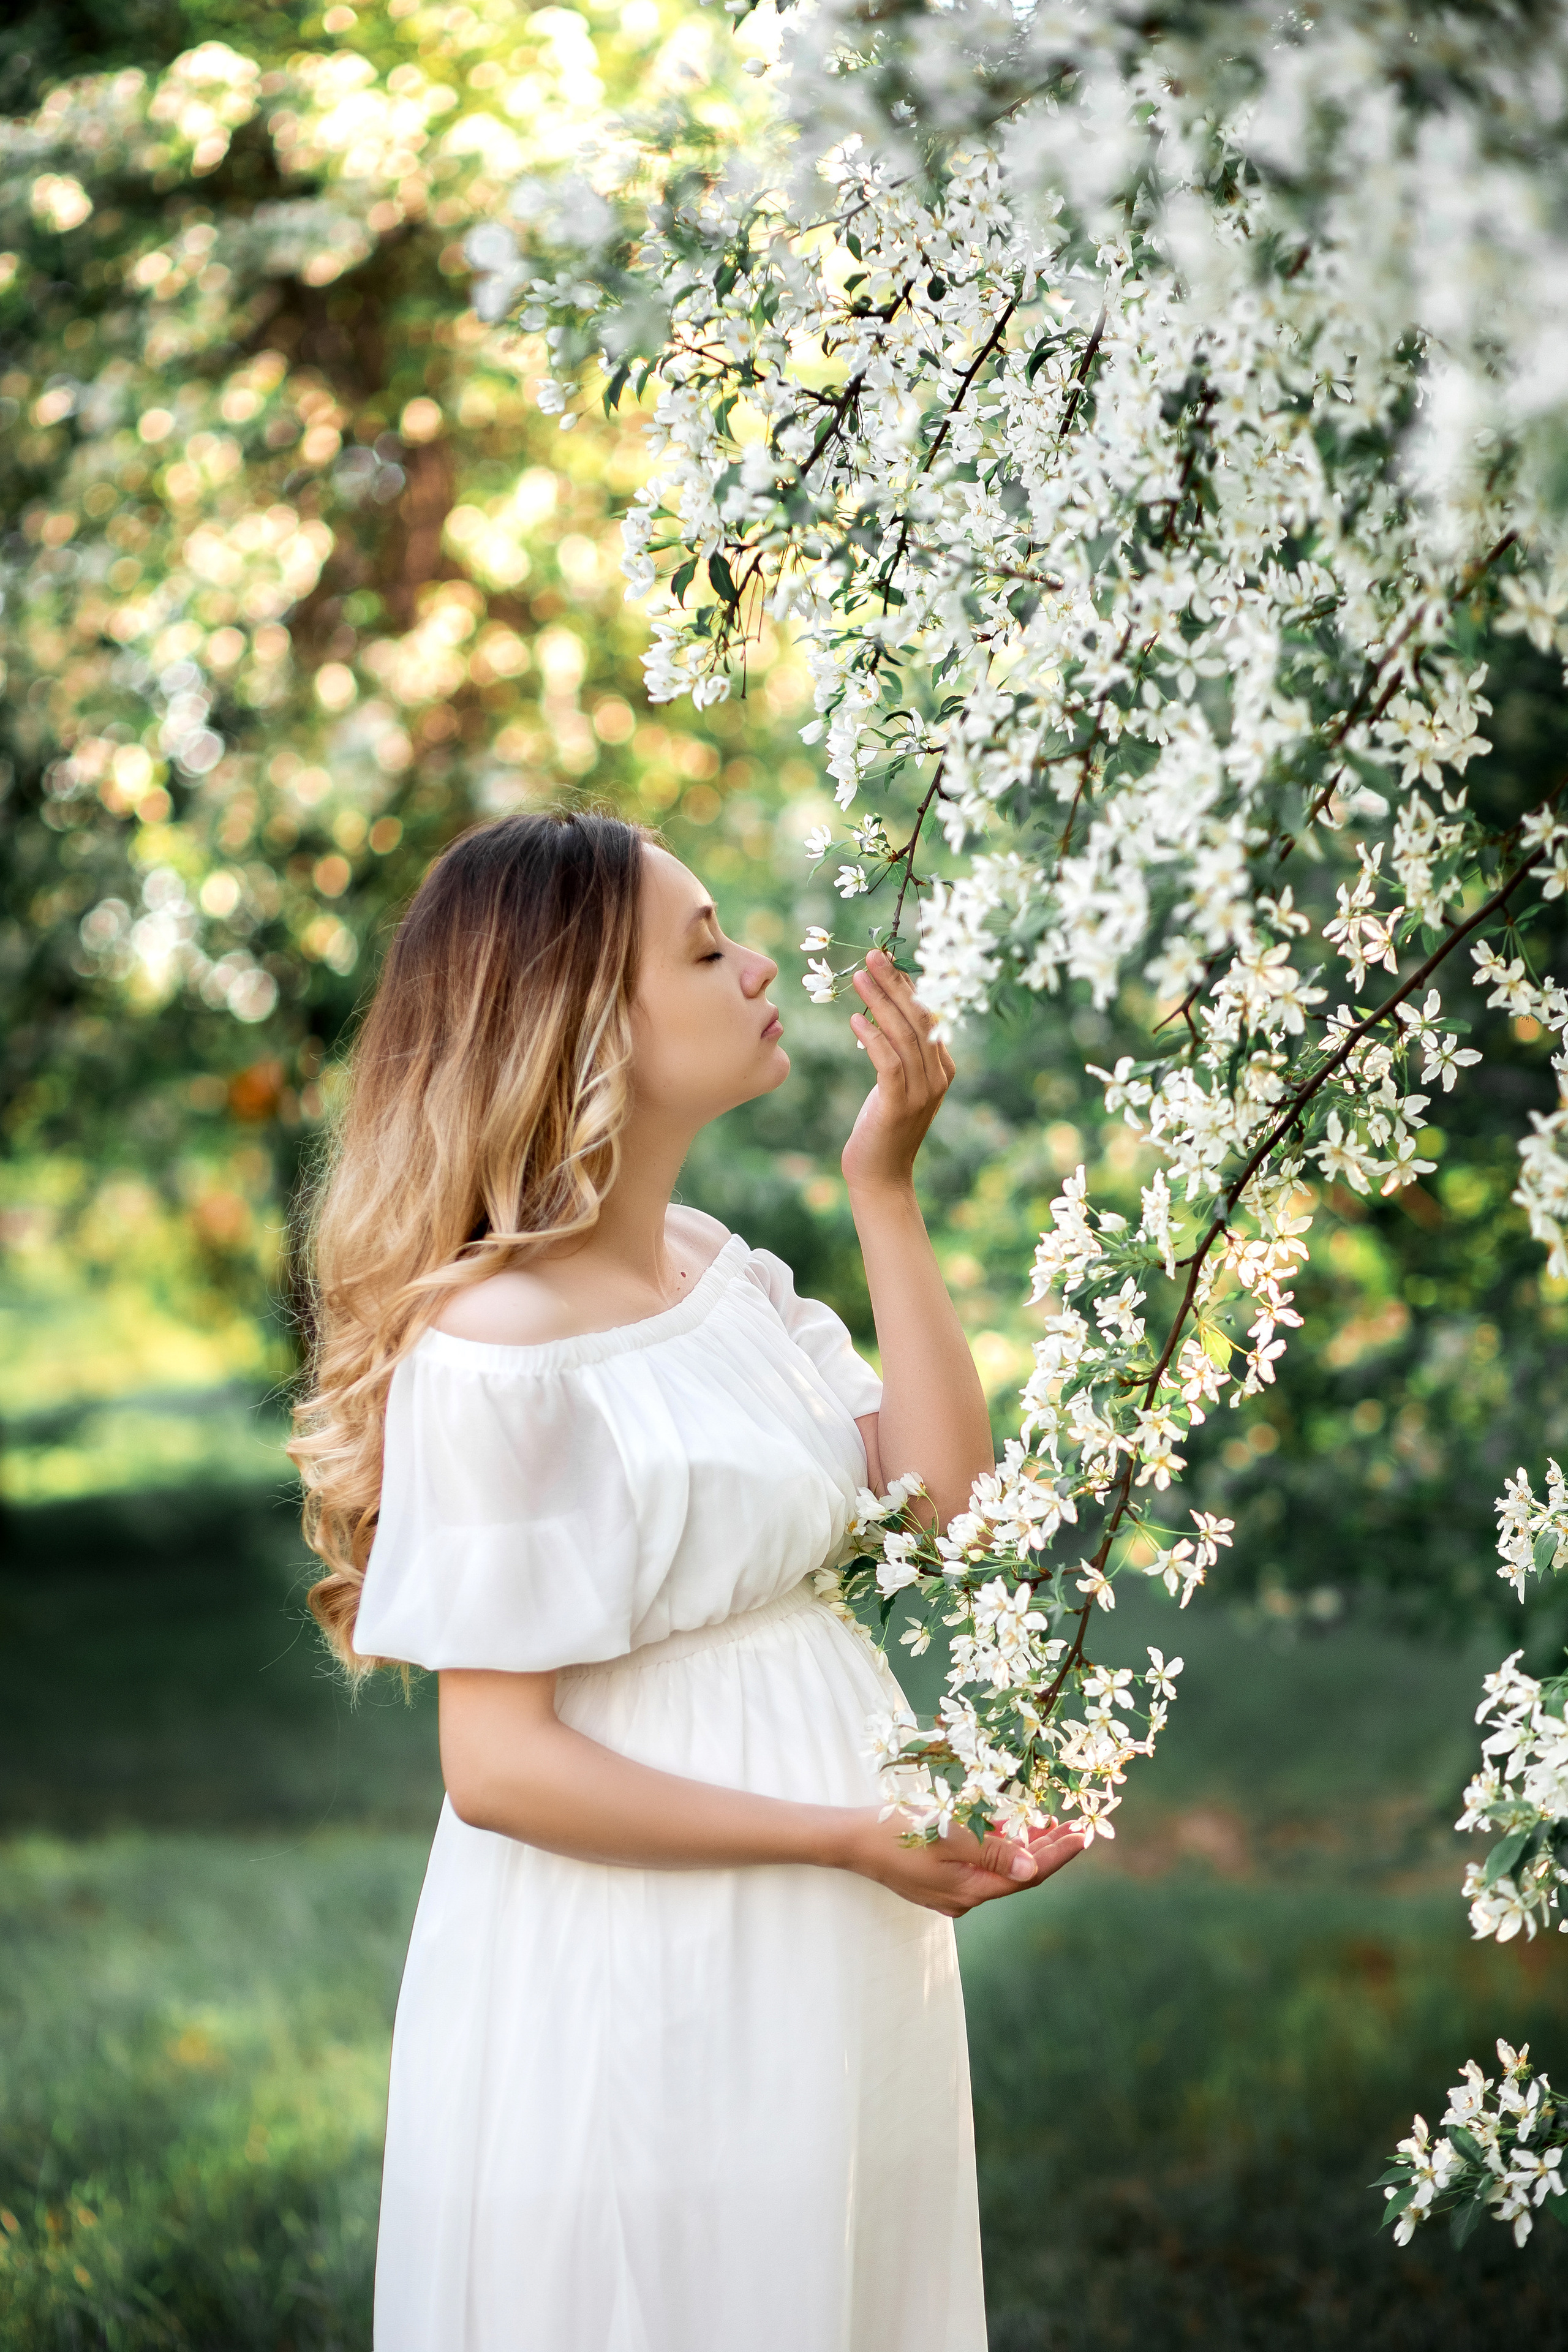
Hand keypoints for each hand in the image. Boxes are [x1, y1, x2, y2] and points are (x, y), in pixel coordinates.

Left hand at [840, 950, 955, 1196]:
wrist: (880, 1178)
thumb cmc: (881, 1128)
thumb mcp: (895, 1084)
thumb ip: (899, 1053)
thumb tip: (883, 1013)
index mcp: (943, 1068)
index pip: (929, 1016)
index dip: (909, 985)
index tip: (887, 959)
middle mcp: (938, 1077)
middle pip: (920, 1019)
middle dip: (896, 984)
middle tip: (874, 955)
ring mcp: (922, 1093)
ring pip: (904, 1036)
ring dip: (880, 1003)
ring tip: (860, 977)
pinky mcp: (898, 1105)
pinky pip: (889, 1063)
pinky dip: (872, 1039)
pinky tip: (854, 1021)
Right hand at [841, 1806, 1087, 1918]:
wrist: (853, 1841)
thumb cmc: (900, 1833)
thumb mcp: (949, 1836)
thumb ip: (992, 1851)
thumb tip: (1032, 1870)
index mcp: (971, 1891)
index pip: (1028, 1876)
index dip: (1058, 1855)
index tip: (1083, 1835)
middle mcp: (966, 1898)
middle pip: (1018, 1875)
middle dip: (1048, 1850)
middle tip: (1076, 1827)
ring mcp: (952, 1891)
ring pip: (1000, 1870)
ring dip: (1025, 1847)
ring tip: (1052, 1825)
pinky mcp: (941, 1880)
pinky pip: (981, 1866)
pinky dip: (999, 1848)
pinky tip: (1010, 1830)